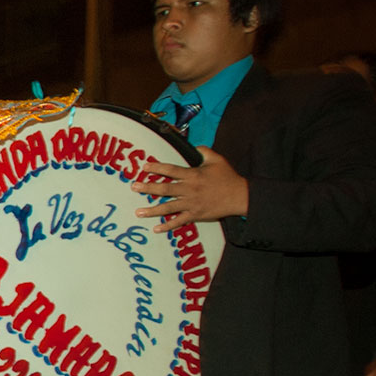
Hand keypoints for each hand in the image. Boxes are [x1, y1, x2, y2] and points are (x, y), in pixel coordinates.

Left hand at [132, 149, 247, 230]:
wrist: (240, 196)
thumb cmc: (228, 177)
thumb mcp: (217, 159)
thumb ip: (204, 151)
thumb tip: (193, 147)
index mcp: (193, 175)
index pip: (172, 170)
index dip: (157, 168)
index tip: (144, 167)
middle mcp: (190, 189)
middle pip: (165, 189)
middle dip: (148, 188)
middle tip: (134, 187)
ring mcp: (192, 204)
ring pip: (168, 207)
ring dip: (152, 210)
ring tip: (138, 212)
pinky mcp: (196, 215)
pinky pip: (179, 221)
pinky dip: (168, 226)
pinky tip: (156, 228)